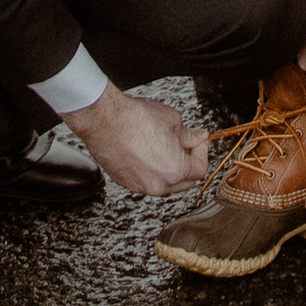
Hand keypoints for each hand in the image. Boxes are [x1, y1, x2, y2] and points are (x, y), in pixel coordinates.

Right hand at [74, 84, 212, 197]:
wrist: (103, 120)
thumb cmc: (135, 119)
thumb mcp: (172, 120)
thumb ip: (189, 135)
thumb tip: (197, 138)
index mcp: (175, 171)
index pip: (200, 169)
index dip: (202, 151)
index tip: (199, 140)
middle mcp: (158, 185)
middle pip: (184, 181)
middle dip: (188, 162)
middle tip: (185, 143)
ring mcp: (140, 186)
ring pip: (164, 182)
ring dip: (169, 167)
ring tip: (163, 144)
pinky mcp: (125, 182)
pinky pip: (146, 179)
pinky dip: (151, 169)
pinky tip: (146, 150)